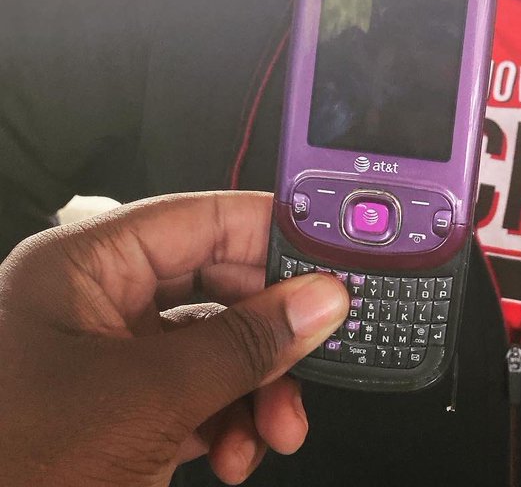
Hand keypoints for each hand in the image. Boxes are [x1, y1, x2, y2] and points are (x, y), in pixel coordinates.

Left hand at [0, 192, 347, 486]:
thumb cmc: (23, 469)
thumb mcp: (150, 401)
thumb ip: (243, 343)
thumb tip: (321, 299)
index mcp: (82, 267)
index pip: (199, 219)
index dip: (270, 235)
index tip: (330, 261)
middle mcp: (90, 302)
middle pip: (211, 287)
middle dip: (267, 334)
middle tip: (314, 356)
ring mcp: (99, 362)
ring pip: (208, 347)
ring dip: (254, 389)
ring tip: (276, 431)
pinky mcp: (109, 415)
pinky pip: (188, 394)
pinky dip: (224, 422)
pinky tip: (237, 455)